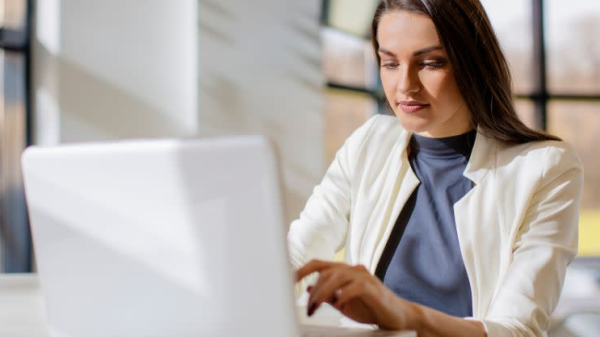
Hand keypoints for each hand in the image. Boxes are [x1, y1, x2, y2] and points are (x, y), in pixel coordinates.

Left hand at [295, 259, 416, 329]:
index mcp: (343, 271)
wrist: (397, 316)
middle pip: (325, 270)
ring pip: (336, 276)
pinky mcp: (373, 287)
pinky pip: (354, 287)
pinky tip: (339, 304)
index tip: (288, 280)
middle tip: (309, 308)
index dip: (301, 270)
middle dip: (313, 290)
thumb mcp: (342, 302)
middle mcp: (352, 269)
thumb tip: (307, 290)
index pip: (318, 264)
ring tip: (316, 307)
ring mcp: (363, 276)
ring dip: (323, 293)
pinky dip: (342, 295)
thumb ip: (327, 295)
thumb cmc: (370, 307)